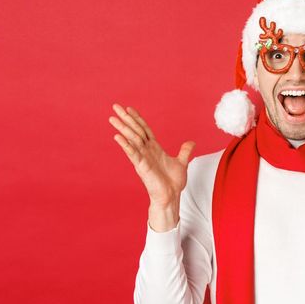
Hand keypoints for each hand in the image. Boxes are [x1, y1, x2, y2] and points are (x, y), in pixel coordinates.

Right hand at [108, 103, 194, 230]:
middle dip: (126, 118)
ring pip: (132, 139)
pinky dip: (126, 145)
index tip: (129, 108)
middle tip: (115, 107)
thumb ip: (185, 151)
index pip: (144, 129)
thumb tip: (191, 143)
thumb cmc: (173, 182)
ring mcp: (142, 158)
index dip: (137, 118)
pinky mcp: (141, 166)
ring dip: (122, 128)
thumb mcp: (181, 162)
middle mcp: (146, 151)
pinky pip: (132, 153)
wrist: (171, 196)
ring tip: (113, 118)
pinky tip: (117, 137)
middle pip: (135, 130)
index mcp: (154, 148)